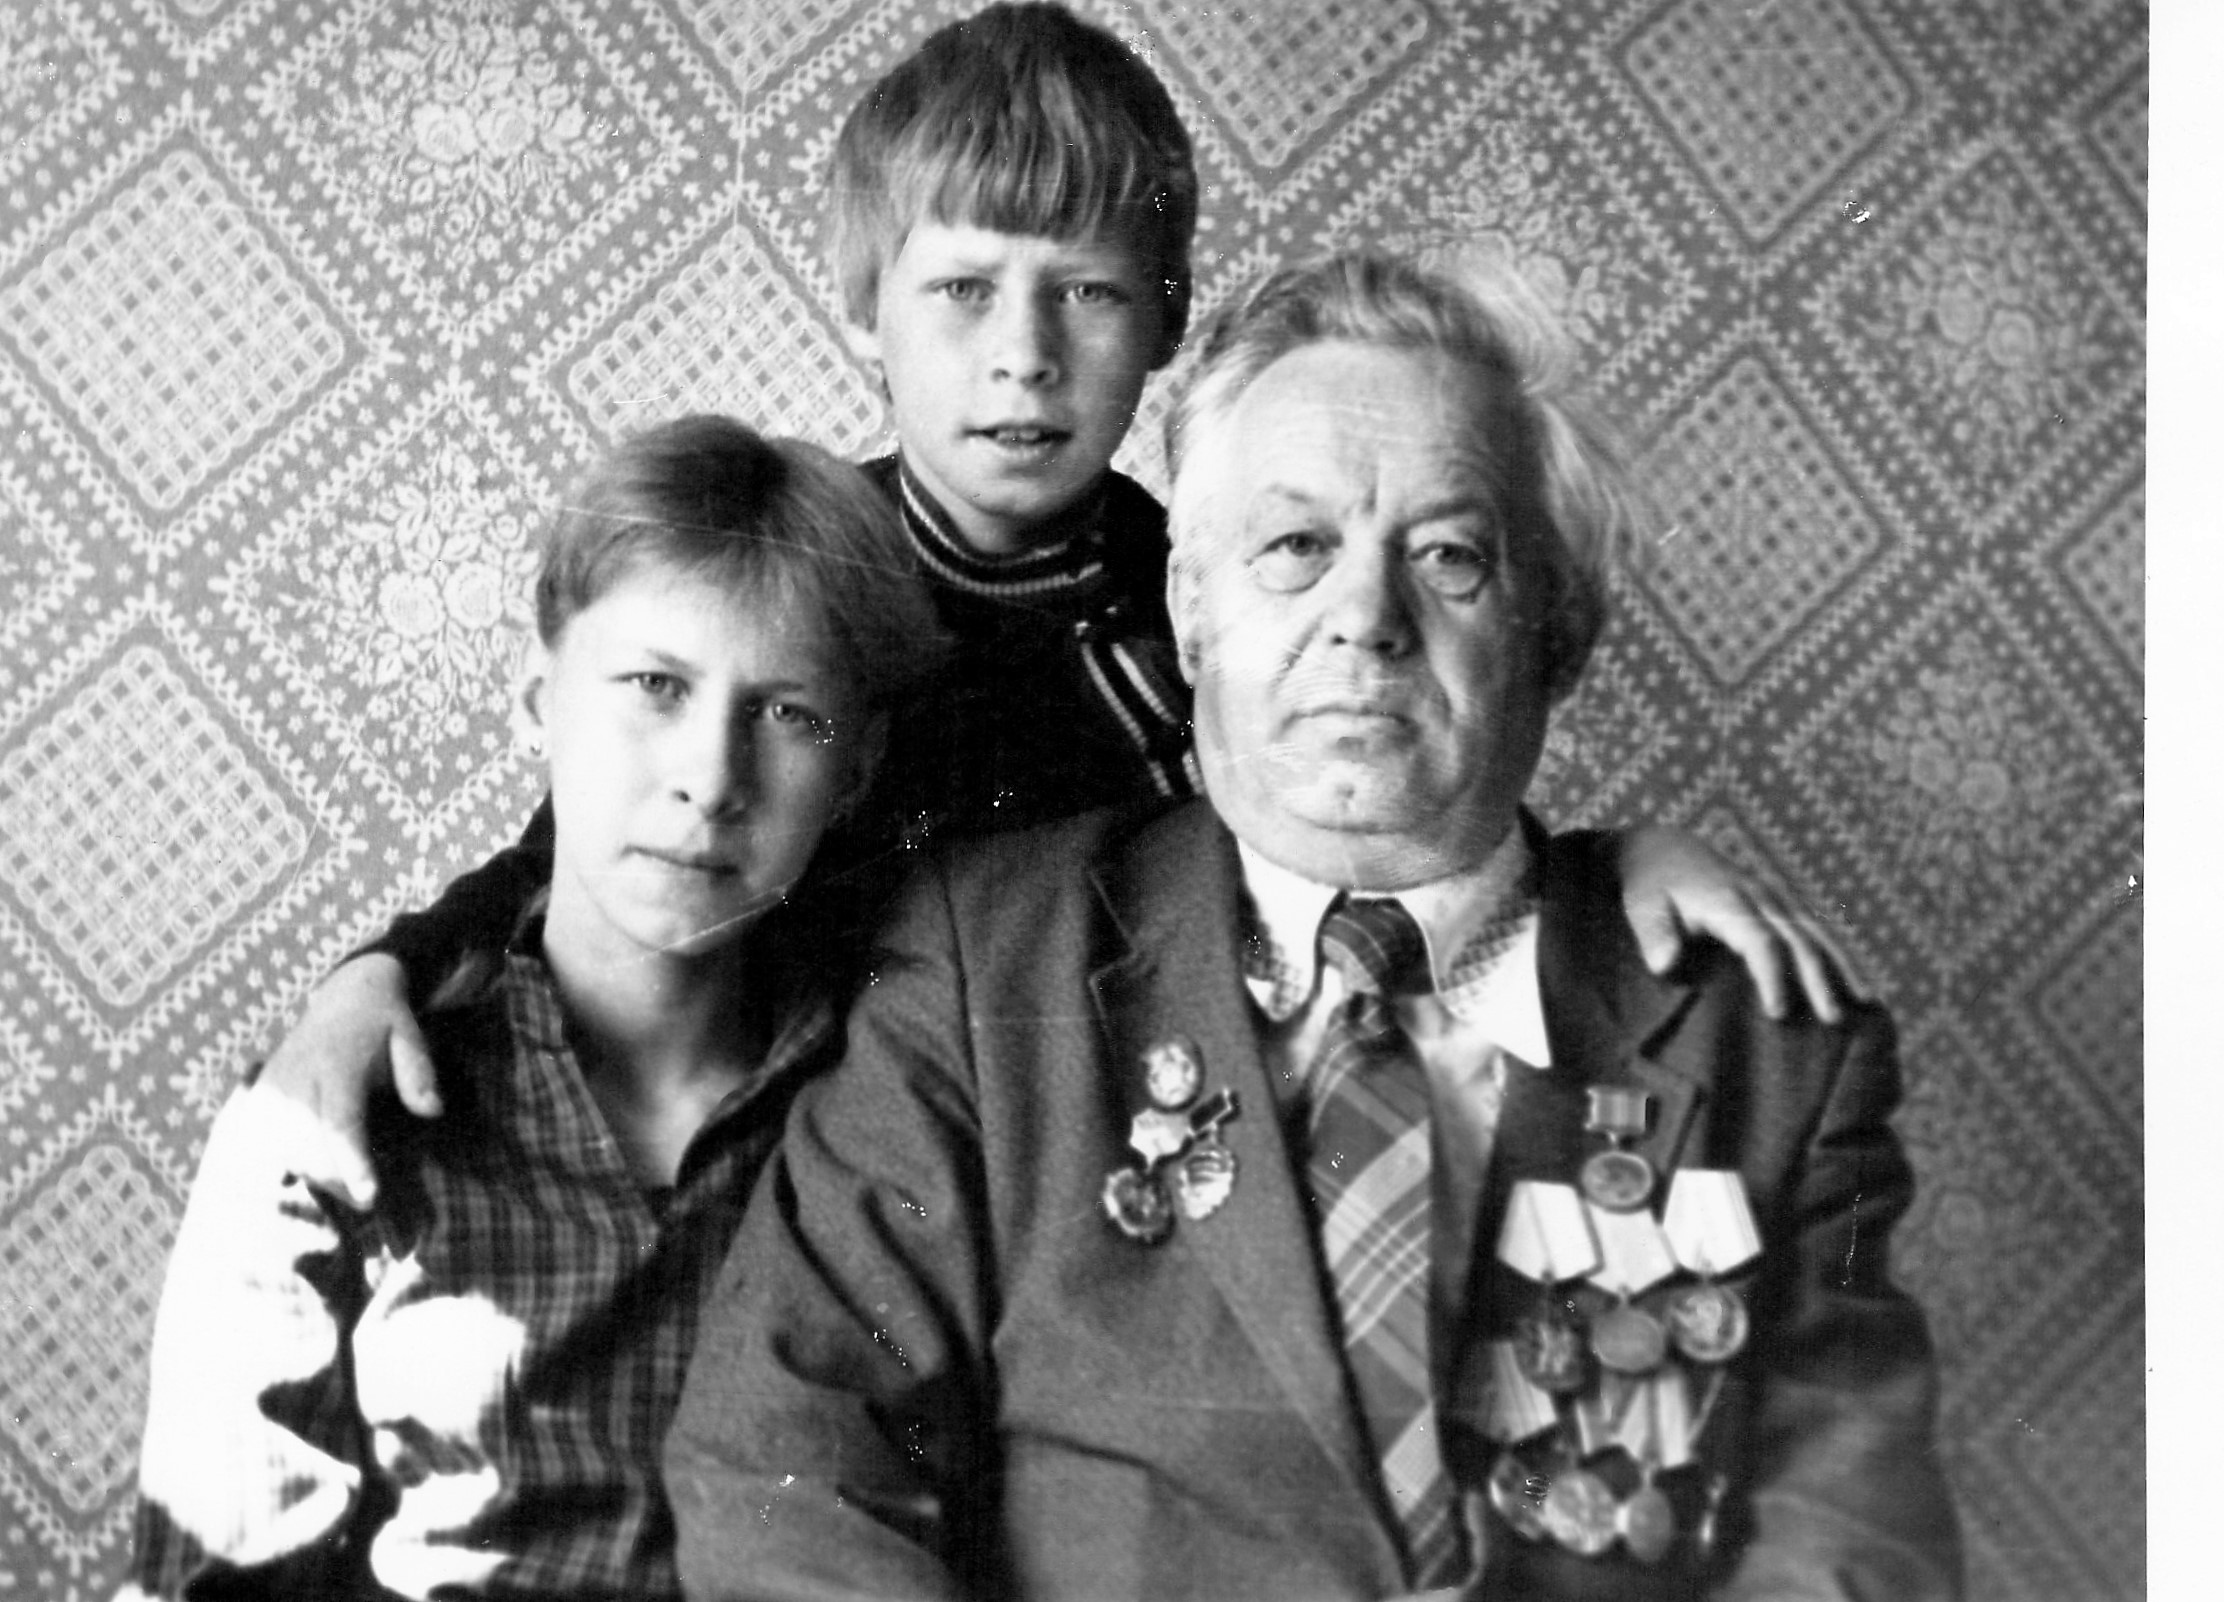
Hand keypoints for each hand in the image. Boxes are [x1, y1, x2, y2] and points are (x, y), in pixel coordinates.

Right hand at [253, 954, 439, 1208]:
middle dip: (336, 1180)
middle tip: (366, 1201)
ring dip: (313, 1174)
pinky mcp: (260, 1095)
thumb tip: (432, 1110)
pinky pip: (266, 1142)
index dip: (352, 1164)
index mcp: (335, 1064)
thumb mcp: (410, 1035)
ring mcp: (273, 1087)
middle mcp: (297, 1077)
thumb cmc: (384, 1022)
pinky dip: (288, 1160)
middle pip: (307, 1146)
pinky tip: (313, 1169)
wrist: (344, 993)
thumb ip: (419, 1073)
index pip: (340, 1123)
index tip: (369, 1197)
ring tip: (345, 1186)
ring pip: (283, 1149)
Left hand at [1617, 825, 1870, 1023]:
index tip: (1778, 1012)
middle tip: (1834, 1018)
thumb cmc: (1651, 887)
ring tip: (1869, 1001)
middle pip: (1798, 938)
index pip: (1759, 940)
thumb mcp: (1642, 906)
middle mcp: (1760, 896)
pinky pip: (1817, 928)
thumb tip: (1664, 964)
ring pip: (1819, 931)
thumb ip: (1654, 934)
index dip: (1772, 975)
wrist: (1665, 849)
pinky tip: (1858, 980)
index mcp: (1727, 900)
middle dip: (1818, 978)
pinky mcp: (1782, 903)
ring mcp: (1776, 897)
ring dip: (1844, 964)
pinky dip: (1840, 953)